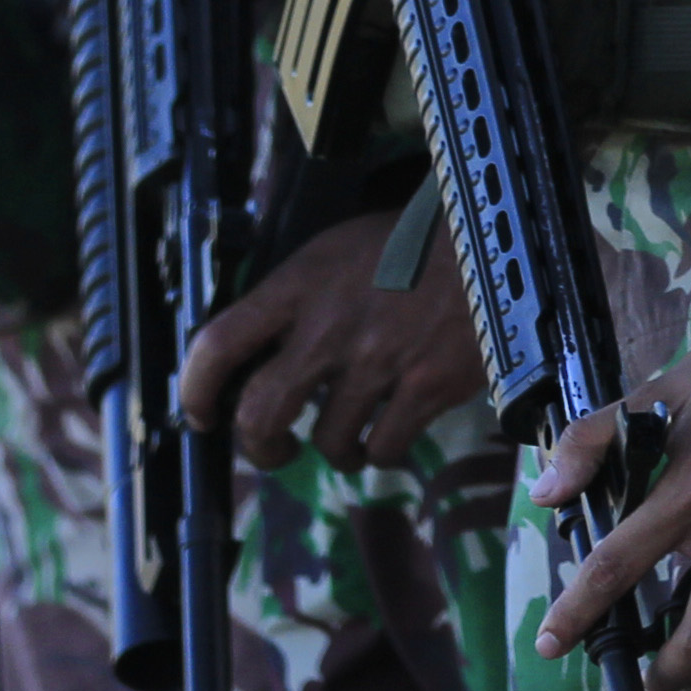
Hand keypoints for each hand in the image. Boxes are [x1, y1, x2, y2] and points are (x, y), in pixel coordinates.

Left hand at [177, 208, 490, 470]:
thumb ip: (296, 297)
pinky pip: (384, 447)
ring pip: (328, 441)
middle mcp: (328, 327)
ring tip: (350, 439)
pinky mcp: (425, 386)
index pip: (217, 344)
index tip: (203, 413)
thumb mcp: (338, 249)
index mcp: (299, 285)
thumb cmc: (412, 241)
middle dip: (260, 446)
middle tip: (275, 447)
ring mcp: (377, 360)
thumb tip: (261, 351)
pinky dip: (381, 452)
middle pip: (260, 413)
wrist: (494, 238)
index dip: (196, 390)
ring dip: (335, 450)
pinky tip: (388, 435)